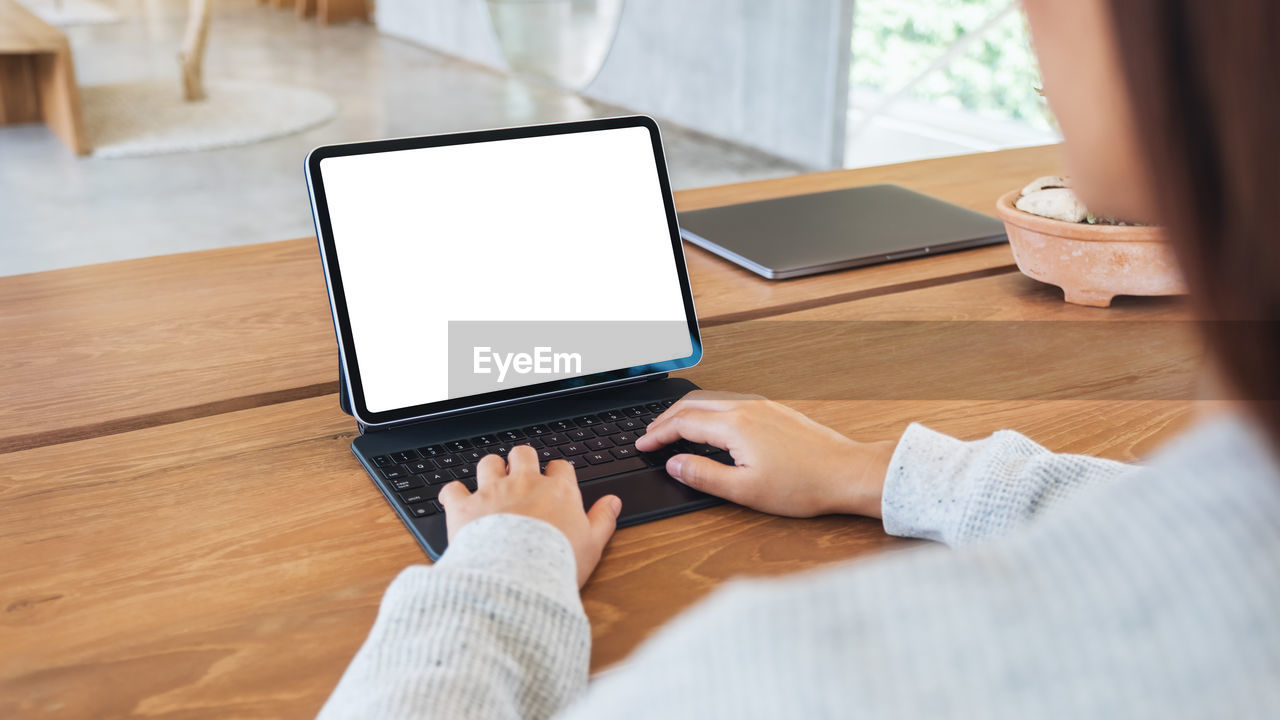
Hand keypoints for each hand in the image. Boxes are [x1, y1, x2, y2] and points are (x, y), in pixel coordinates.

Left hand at [439, 446, 621, 586]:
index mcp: (557, 491)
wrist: (517, 577)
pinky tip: (457, 502)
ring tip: (491, 484)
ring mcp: (492, 492)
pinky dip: (454, 495)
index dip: (557, 475)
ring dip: (490, 471)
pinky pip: (452, 489)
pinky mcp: (464, 507)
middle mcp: (524, 484)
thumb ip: (602, 520)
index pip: (560, 467)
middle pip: (523, 454)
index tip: (555, 485)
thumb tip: (613, 503)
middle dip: (522, 461)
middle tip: (521, 476)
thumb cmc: (556, 563)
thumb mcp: (592, 545)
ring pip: (488, 463)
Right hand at [635, 391, 894, 517]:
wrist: (847, 473)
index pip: (683, 423)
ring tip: (673, 429)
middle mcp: (747, 408)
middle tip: (650, 436)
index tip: (642, 446)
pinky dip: (709, 411)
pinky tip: (711, 426)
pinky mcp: (775, 411)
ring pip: (712, 400)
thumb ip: (704, 475)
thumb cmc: (804, 485)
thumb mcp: (745, 490)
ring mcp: (763, 407)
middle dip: (666, 419)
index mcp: (735, 426)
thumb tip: (675, 464)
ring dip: (687, 412)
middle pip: (693, 404)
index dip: (657, 435)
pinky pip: (731, 403)